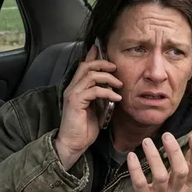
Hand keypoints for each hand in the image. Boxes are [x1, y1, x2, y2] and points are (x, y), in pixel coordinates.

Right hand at [55, 45, 122, 169]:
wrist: (73, 144)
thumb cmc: (84, 128)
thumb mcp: (95, 108)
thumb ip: (100, 96)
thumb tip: (111, 88)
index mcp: (76, 88)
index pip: (83, 66)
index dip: (92, 55)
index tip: (102, 48)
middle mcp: (72, 88)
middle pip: (86, 65)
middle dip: (102, 63)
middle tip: (116, 68)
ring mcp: (73, 94)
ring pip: (90, 75)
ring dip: (107, 77)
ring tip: (119, 84)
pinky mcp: (76, 102)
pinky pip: (94, 90)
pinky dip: (107, 92)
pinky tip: (116, 98)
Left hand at [126, 132, 191, 191]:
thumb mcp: (181, 184)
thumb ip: (190, 163)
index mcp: (186, 186)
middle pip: (180, 171)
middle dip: (174, 152)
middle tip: (167, 135)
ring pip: (160, 176)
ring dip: (153, 157)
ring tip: (147, 142)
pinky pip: (140, 184)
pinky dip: (135, 169)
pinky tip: (131, 156)